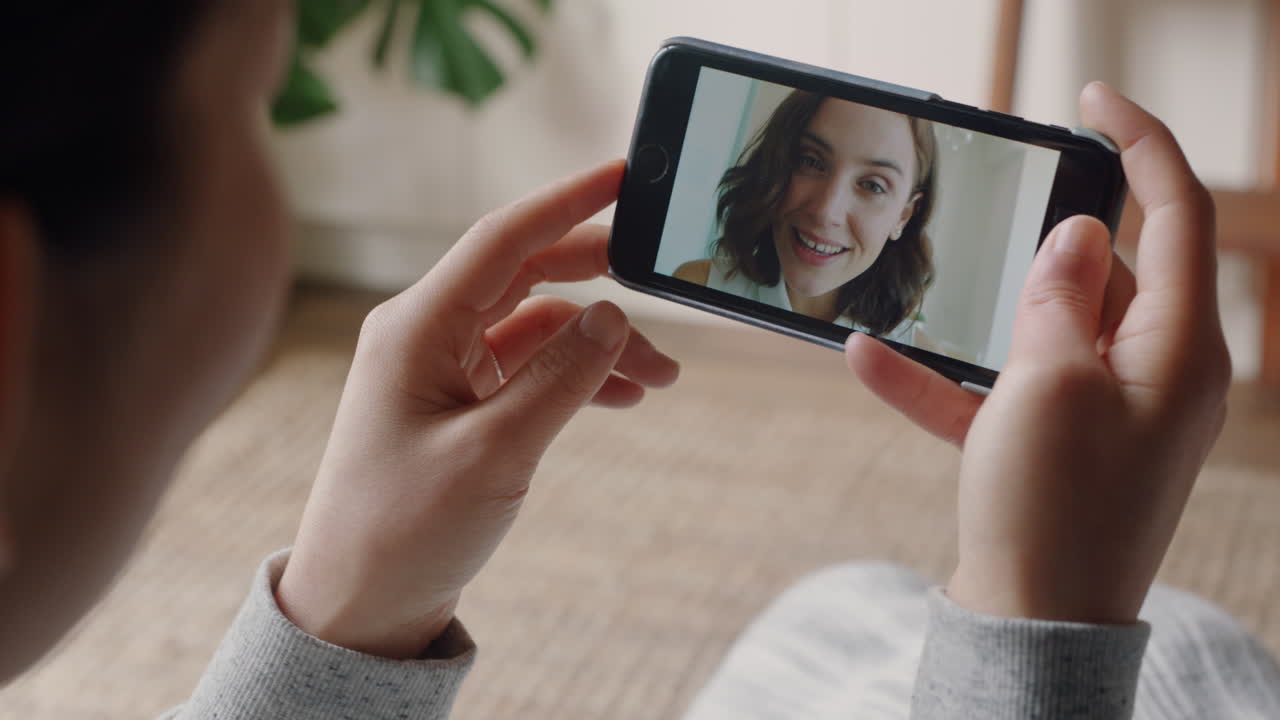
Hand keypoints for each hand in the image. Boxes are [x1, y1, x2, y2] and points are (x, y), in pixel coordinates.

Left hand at [275, 161, 679, 657]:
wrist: (361, 604)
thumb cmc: (405, 530)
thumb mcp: (495, 452)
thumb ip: (561, 378)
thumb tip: (614, 317)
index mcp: (417, 328)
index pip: (503, 239)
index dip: (568, 201)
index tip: (622, 174)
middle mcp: (427, 336)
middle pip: (525, 274)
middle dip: (599, 276)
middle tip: (661, 277)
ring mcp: (442, 371)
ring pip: (537, 327)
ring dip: (598, 343)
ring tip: (660, 378)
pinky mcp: (457, 406)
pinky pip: (527, 368)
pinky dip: (576, 375)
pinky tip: (620, 396)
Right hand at [845, 83, 1229, 623]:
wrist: (1032, 630)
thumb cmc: (1055, 511)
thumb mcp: (1053, 385)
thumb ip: (1061, 299)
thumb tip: (1079, 235)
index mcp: (1178, 351)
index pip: (1175, 216)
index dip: (1140, 146)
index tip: (1095, 99)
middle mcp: (1152, 377)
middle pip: (1109, 275)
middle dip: (1049, 247)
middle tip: (1004, 213)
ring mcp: (1102, 416)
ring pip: (1048, 333)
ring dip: (984, 318)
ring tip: (927, 294)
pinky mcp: (1052, 450)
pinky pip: (998, 394)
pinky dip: (944, 378)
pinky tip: (869, 360)